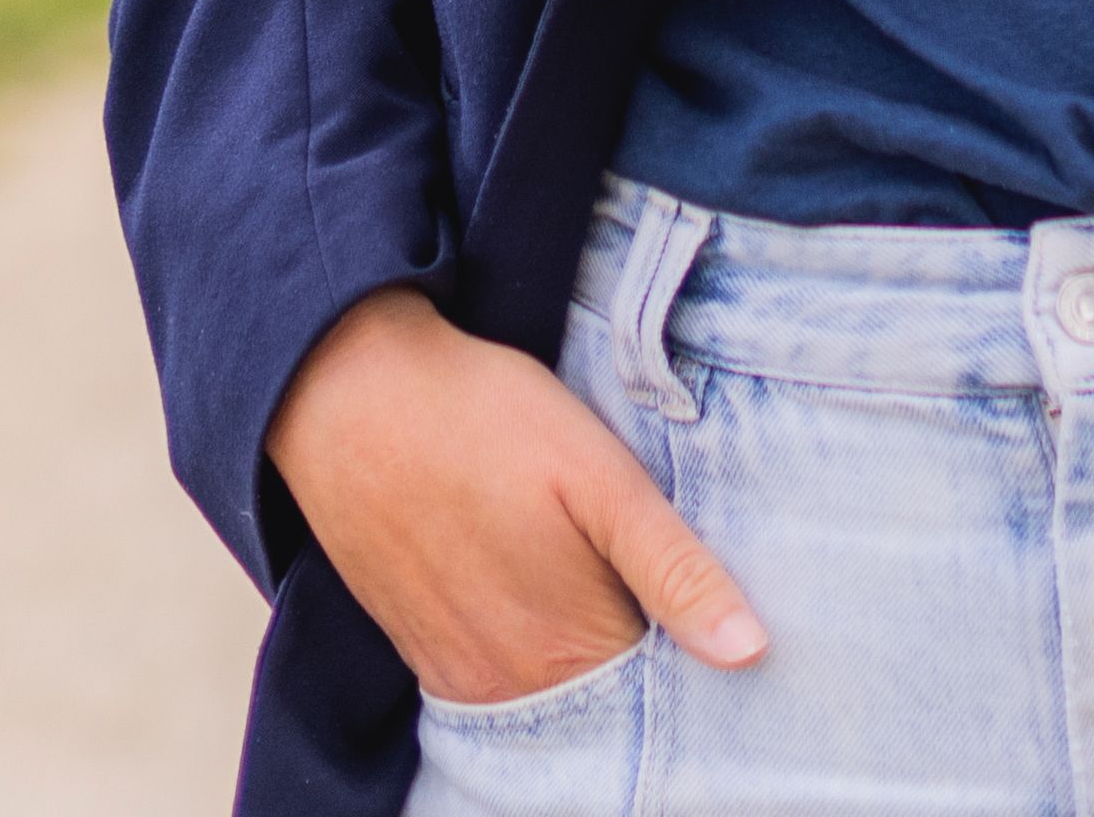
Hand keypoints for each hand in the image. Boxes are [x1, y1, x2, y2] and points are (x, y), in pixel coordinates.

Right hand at [263, 284, 770, 706]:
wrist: (343, 387)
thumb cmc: (482, 417)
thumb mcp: (599, 476)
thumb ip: (674, 569)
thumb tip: (750, 653)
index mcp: (569, 651)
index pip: (659, 701)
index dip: (694, 663)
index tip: (714, 618)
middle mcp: (510, 688)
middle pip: (604, 707)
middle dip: (640, 666)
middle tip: (648, 586)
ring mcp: (458, 675)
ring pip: (550, 697)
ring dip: (584, 661)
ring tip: (595, 583)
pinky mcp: (420, 651)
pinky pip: (496, 683)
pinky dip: (529, 658)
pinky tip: (538, 593)